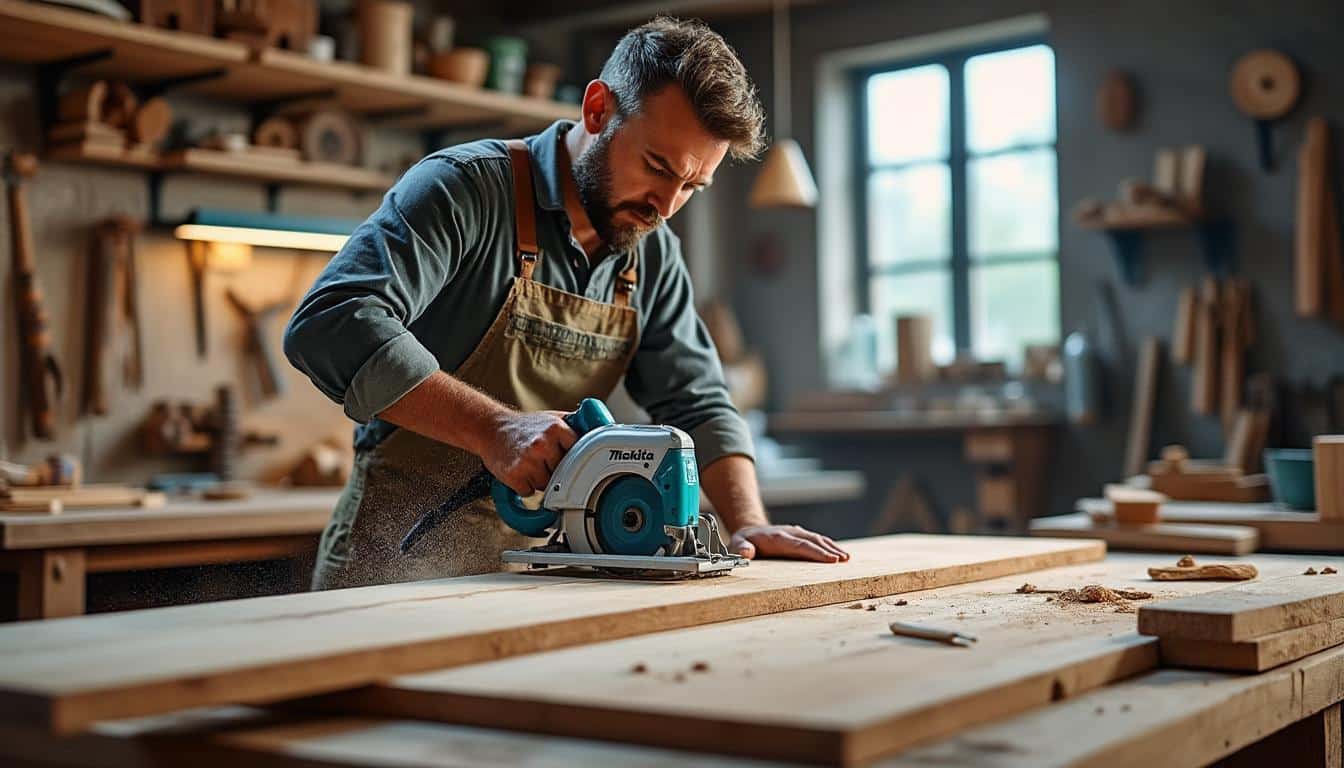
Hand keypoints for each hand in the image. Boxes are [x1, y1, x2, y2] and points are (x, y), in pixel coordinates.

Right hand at [482, 410, 577, 495]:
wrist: (490, 428)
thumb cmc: (524, 426)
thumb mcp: (553, 418)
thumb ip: (576, 426)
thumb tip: (601, 434)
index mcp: (556, 428)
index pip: (579, 454)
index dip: (572, 458)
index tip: (568, 459)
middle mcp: (543, 444)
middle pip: (563, 473)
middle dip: (556, 471)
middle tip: (543, 460)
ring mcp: (528, 460)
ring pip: (547, 486)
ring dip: (540, 480)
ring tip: (530, 464)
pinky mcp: (514, 475)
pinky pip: (529, 492)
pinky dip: (525, 487)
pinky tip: (520, 471)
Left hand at [729, 524, 849, 562]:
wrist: (749, 529)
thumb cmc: (743, 541)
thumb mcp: (736, 544)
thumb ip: (740, 548)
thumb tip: (747, 552)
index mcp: (776, 538)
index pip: (799, 546)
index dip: (815, 552)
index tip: (830, 559)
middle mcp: (789, 533)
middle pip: (812, 541)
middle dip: (829, 550)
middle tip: (843, 560)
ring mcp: (796, 533)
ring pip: (817, 539)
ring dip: (832, 547)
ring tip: (846, 558)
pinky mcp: (800, 536)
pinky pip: (817, 540)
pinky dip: (829, 546)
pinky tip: (840, 554)